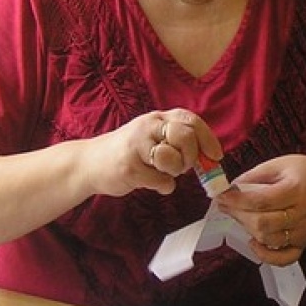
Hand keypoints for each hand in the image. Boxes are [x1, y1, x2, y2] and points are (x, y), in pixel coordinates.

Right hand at [96, 109, 219, 197]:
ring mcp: (136, 146)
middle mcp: (147, 126)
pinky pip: (160, 181)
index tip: (216, 155)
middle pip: (185, 137)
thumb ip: (178, 141)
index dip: (207, 138)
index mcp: (157, 118)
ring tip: (161, 172)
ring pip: (172, 160)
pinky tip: (150, 182)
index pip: (190, 120)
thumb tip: (210, 157)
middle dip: (190, 156)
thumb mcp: (153, 138)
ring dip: (174, 172)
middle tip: (183, 166)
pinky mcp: (129, 167)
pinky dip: (162, 186)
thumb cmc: (130, 152)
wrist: (90, 163)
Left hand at [214, 154, 305, 265]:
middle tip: (227, 205)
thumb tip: (229, 189)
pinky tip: (254, 243)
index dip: (237, 200)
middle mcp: (303, 213)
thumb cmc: (303, 173)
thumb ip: (254, 176)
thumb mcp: (279, 164)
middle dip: (239, 215)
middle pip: (264, 224)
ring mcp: (304, 232)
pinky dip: (266, 256)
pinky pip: (285, 259)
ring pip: (269, 241)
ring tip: (240, 216)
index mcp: (297, 189)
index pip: (262, 200)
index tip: (221, 196)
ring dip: (248, 230)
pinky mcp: (303, 244)